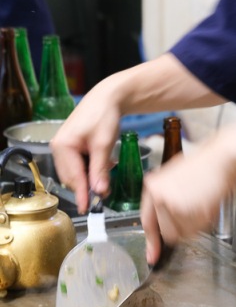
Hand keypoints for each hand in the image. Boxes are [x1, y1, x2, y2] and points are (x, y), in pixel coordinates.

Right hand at [50, 81, 123, 213]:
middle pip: (72, 177)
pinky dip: (91, 168)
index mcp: (62, 147)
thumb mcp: (104, 144)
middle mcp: (58, 148)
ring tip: (107, 176)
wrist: (107, 98)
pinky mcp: (71, 146)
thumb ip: (100, 169)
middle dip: (88, 186)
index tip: (87, 208)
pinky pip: (79, 164)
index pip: (73, 177)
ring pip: (76, 172)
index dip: (81, 194)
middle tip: (105, 193)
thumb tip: (100, 191)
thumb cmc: (104, 116)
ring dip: (91, 177)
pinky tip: (104, 166)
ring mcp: (63, 147)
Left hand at [139, 140, 235, 264]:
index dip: (151, 242)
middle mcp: (158, 195)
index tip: (152, 255)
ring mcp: (172, 203)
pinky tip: (209, 203)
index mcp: (153, 186)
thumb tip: (170, 221)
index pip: (148, 222)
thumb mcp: (178, 177)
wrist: (223, 155)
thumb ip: (169, 198)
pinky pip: (196, 229)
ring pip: (183, 232)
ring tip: (204, 203)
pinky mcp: (187, 209)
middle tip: (196, 215)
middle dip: (183, 228)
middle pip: (167, 231)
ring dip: (195, 225)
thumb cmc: (208, 162)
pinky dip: (205, 221)